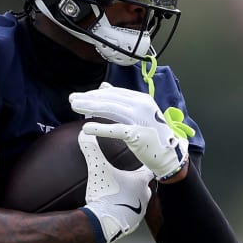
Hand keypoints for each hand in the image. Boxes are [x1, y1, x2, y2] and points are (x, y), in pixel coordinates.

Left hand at [70, 82, 188, 178]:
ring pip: (111, 110)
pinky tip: (86, 128)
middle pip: (110, 99)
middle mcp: (141, 106)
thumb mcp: (139, 113)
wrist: (170, 155)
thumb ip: (122, 100)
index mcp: (142, 99)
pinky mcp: (138, 135)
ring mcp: (140, 119)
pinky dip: (100, 128)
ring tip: (75, 107)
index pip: (114, 93)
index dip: (95, 94)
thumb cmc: (153, 135)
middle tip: (72, 99)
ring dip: (90, 107)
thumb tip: (103, 86)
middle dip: (89, 98)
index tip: (79, 96)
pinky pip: (116, 130)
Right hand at [79, 125, 153, 242]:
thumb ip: (91, 150)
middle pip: (145, 186)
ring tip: (122, 195)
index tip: (141, 163)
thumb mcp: (96, 169)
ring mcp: (140, 211)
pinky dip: (126, 211)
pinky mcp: (133, 224)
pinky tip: (116, 209)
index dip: (143, 165)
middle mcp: (144, 195)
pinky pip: (132, 214)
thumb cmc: (104, 196)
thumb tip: (83, 135)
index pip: (147, 169)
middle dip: (137, 182)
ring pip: (139, 201)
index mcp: (139, 181)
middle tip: (128, 179)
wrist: (103, 223)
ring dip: (132, 197)